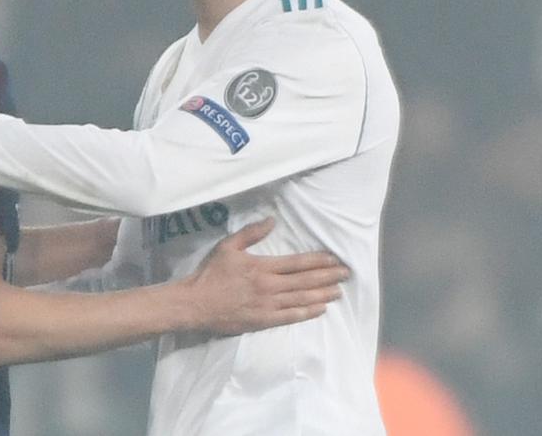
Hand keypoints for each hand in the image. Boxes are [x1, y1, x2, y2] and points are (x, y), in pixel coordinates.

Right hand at [185, 217, 348, 335]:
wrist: (195, 304)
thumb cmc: (211, 274)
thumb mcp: (228, 247)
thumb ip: (251, 233)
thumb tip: (272, 221)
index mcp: (263, 267)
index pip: (298, 263)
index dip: (318, 261)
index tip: (335, 259)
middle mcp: (270, 286)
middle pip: (305, 281)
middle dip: (328, 277)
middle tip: (346, 274)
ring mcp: (268, 305)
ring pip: (302, 299)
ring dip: (323, 294)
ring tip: (339, 291)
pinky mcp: (263, 321)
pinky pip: (291, 317)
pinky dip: (308, 312)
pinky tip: (320, 309)